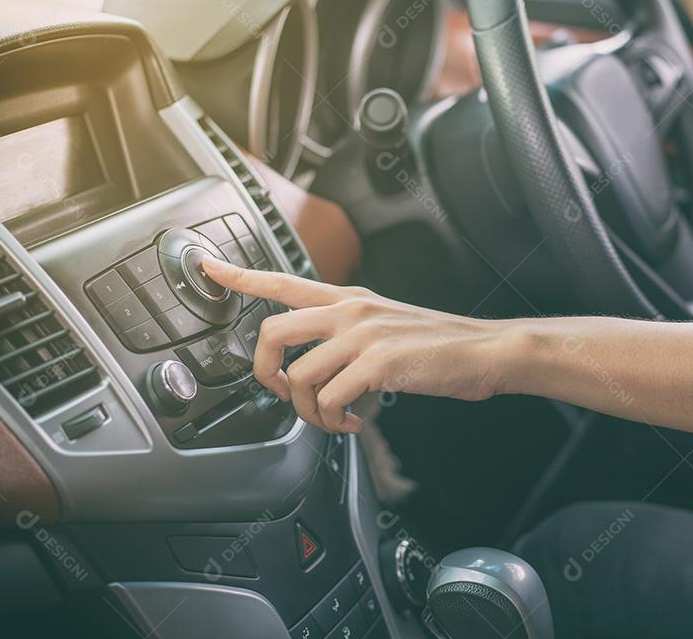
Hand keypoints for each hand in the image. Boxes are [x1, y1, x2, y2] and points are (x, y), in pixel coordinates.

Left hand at [202, 258, 511, 432]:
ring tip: (333, 419)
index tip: (207, 267)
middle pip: (273, 331)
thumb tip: (318, 365)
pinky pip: (331, 399)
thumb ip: (350, 332)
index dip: (239, 276)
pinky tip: (353, 425)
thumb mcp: (388, 323)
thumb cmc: (440, 344)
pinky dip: (335, 422)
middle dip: (264, 372)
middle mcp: (350, 310)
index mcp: (350, 298)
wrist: (485, 350)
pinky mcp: (378, 363)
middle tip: (283, 393)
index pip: (284, 280)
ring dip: (309, 411)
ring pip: (300, 376)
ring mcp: (363, 335)